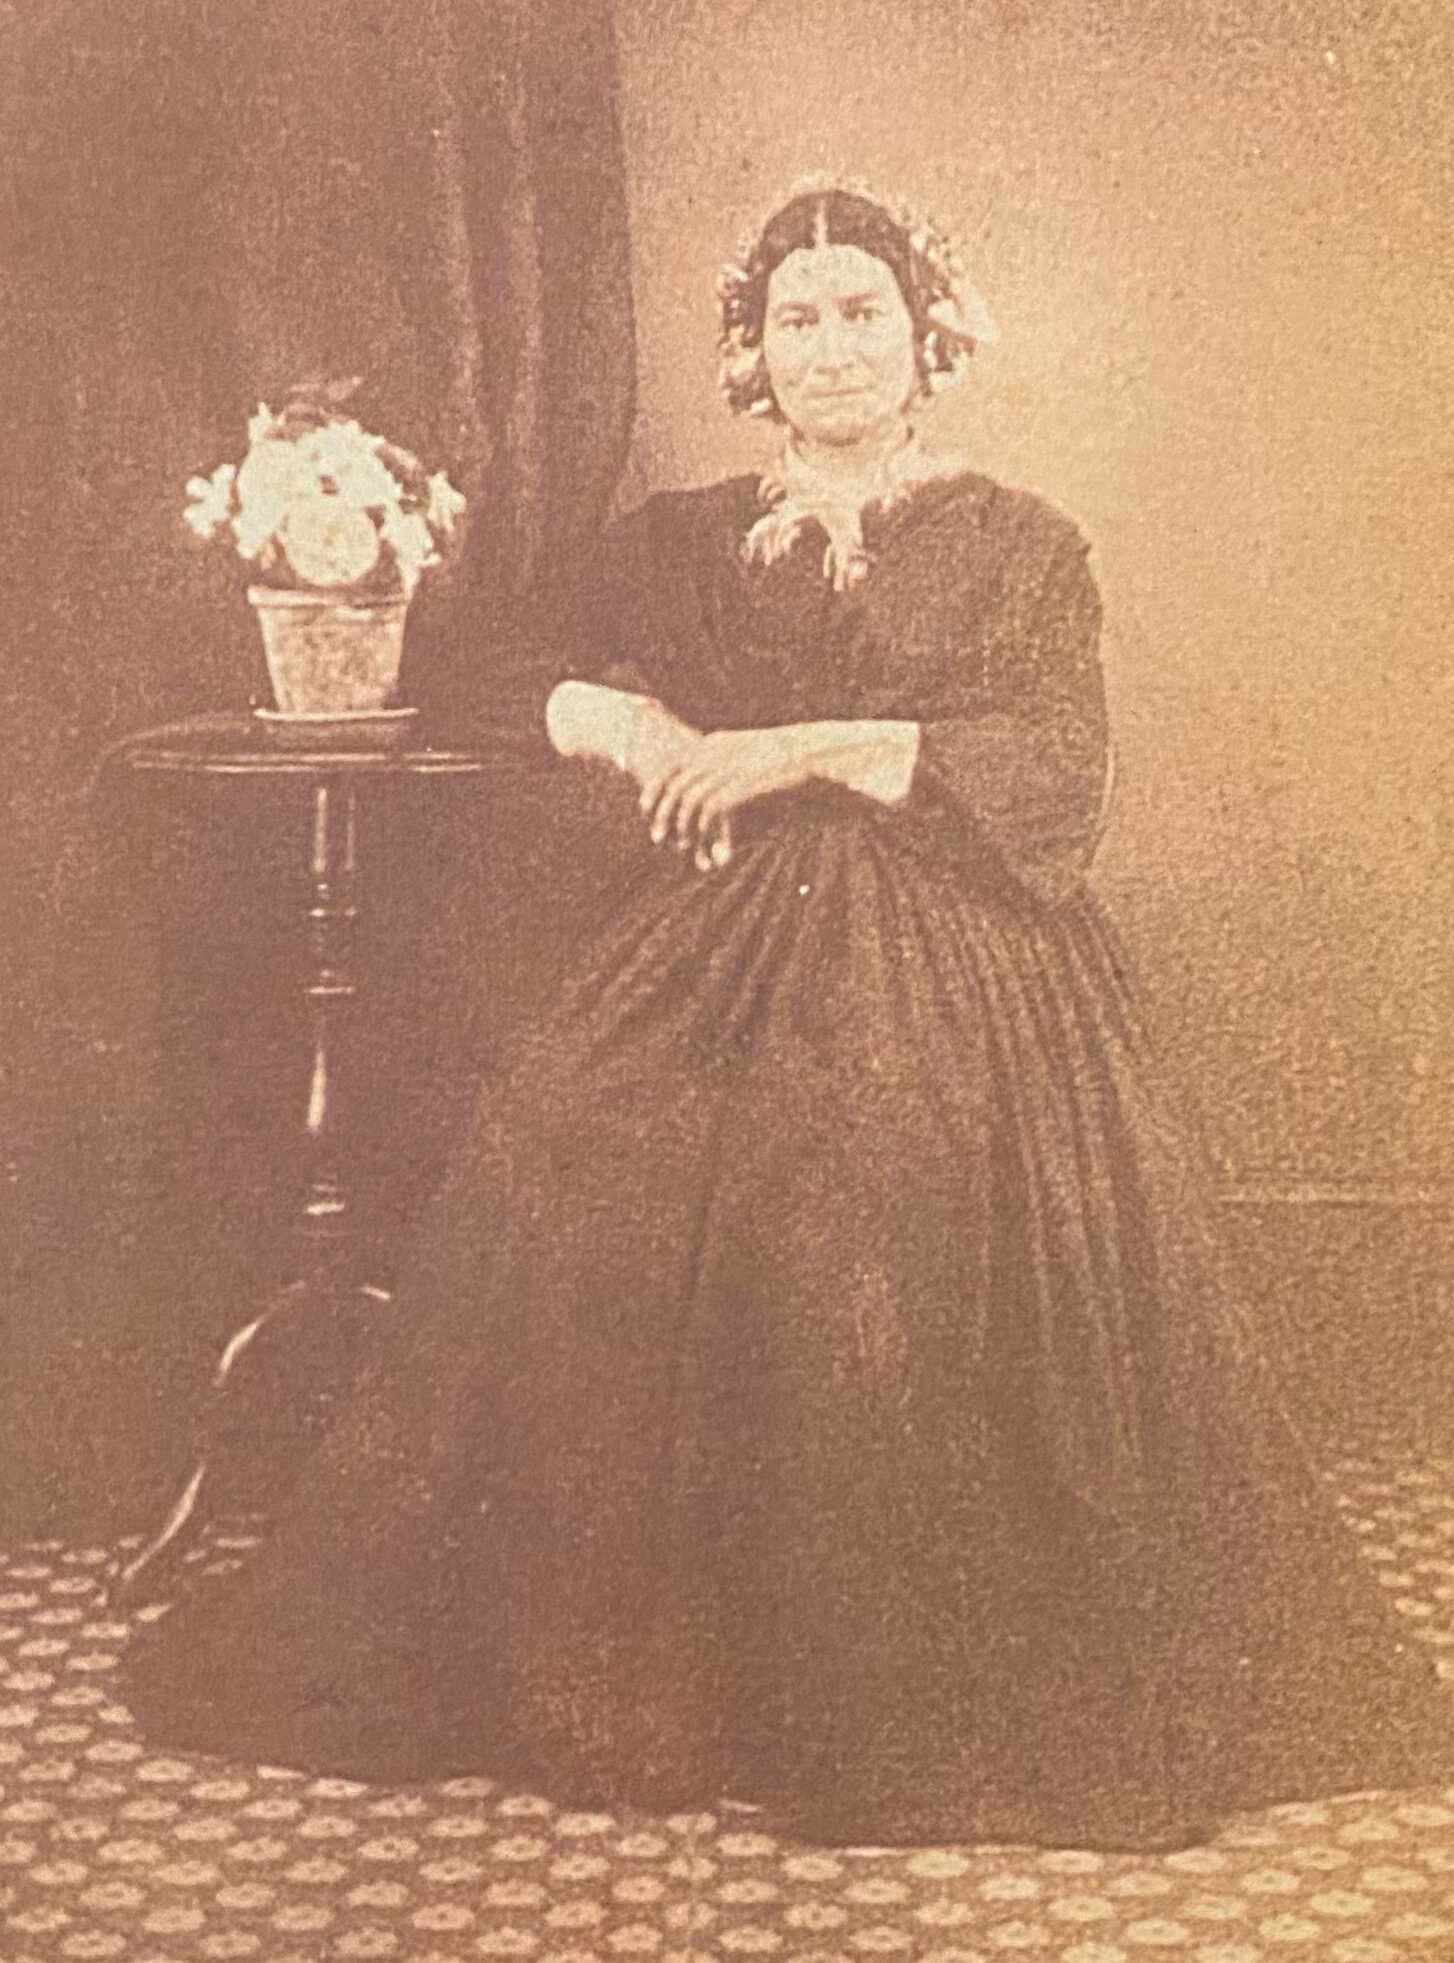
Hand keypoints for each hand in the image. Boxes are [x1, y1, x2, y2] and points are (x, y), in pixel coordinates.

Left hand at [639, 727, 813, 849]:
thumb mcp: (757, 758)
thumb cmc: (793, 760)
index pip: (672, 763)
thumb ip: (735, 772)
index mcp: (717, 742)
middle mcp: (716, 752)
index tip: (645, 808)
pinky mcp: (740, 784)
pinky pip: (710, 811)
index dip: (655, 787)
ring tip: (682, 847)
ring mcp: (727, 767)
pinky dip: (706, 832)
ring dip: (681, 827)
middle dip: (660, 811)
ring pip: (688, 799)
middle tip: (656, 837)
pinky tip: (708, 846)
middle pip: (673, 782)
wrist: (819, 753)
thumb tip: (722, 791)